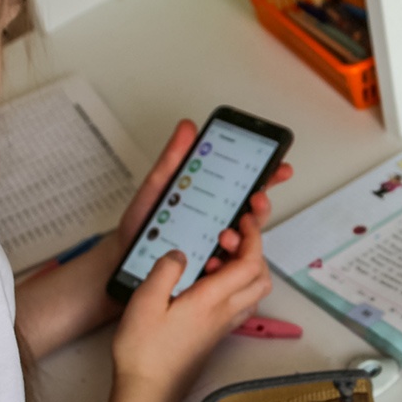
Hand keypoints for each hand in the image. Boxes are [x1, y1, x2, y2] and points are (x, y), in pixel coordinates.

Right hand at [13, 119, 291, 359]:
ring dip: (245, 269)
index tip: (242, 220)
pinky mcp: (215, 336)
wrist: (148, 393)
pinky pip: (238, 305)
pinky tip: (206, 282)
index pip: (249, 263)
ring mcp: (222, 326)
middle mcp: (225, 313)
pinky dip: (234, 286)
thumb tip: (180, 252)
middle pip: (260, 277)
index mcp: (212, 300)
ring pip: (252, 292)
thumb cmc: (143, 351)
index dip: (252, 238)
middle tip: (229, 237)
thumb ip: (165, 271)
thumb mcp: (145, 302)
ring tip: (215, 257)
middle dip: (253, 251)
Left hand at [112, 120, 292, 272]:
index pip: (248, 185)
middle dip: (260, 208)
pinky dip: (223, 266)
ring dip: (243, 239)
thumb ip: (173, 160)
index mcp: (213, 200)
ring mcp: (217, 250)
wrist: (122, 259)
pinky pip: (228, 272)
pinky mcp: (210, 274)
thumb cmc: (141, 225)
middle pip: (254, 216)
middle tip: (254, 201)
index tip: (279, 167)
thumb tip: (187, 128)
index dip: (268, 175)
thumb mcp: (156, 188)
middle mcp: (220, 224)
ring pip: (247, 246)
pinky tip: (212, 261)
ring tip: (225, 235)